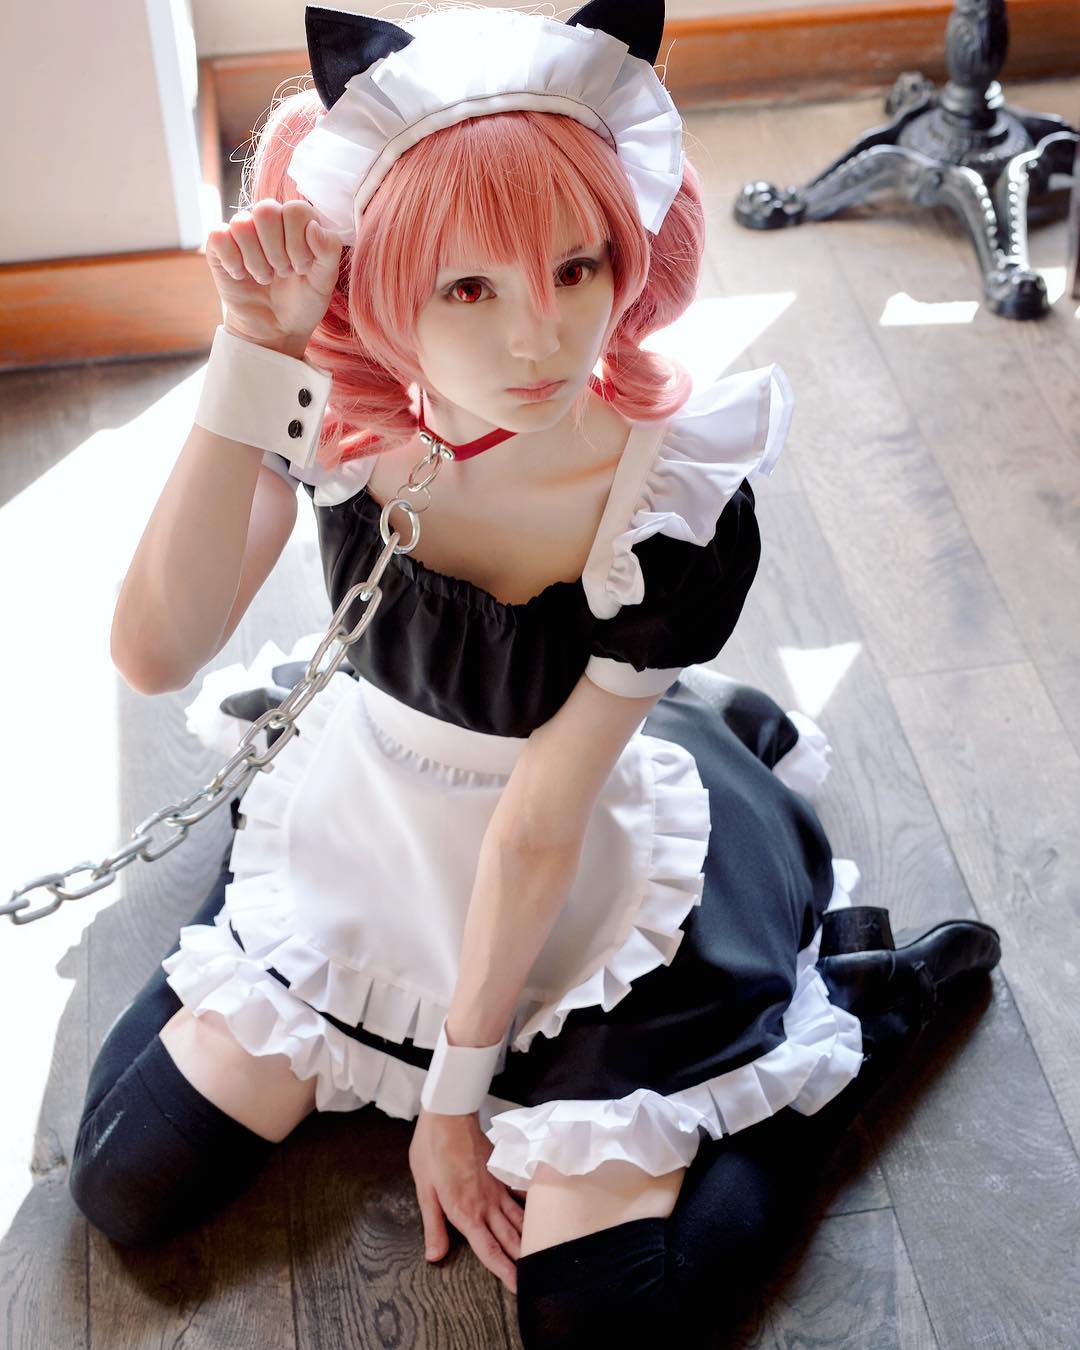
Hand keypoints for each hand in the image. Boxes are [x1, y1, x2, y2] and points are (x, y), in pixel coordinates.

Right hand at [204, 198, 342, 357]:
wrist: (276, 330)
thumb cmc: (302, 302)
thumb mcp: (324, 283)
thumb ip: (328, 252)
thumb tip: (313, 227)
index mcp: (296, 223)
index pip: (295, 210)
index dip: (298, 241)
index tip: (302, 268)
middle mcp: (269, 222)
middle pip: (265, 211)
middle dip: (277, 252)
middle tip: (283, 273)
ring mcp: (243, 233)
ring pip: (242, 224)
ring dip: (256, 261)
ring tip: (265, 278)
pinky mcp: (220, 247)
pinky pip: (219, 237)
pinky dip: (233, 262)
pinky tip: (242, 277)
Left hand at [409, 1106, 523, 1294]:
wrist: (449, 1116)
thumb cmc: (432, 1151)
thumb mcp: (424, 1190)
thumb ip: (433, 1225)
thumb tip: (435, 1256)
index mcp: (466, 1212)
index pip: (489, 1250)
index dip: (503, 1272)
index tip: (517, 1288)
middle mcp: (487, 1204)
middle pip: (510, 1239)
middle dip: (523, 1262)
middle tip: (537, 1280)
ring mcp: (497, 1187)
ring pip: (519, 1219)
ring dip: (529, 1238)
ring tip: (541, 1255)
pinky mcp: (501, 1172)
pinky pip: (520, 1194)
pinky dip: (530, 1206)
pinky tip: (538, 1213)